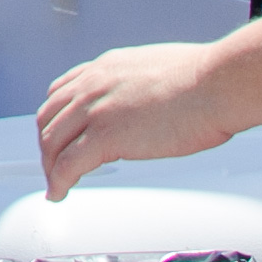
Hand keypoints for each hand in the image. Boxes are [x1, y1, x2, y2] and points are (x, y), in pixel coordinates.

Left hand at [34, 40, 236, 196]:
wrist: (215, 84)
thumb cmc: (203, 79)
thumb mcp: (156, 69)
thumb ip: (139, 85)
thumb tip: (148, 101)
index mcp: (105, 68)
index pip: (61, 92)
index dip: (55, 117)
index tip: (57, 133)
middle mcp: (93, 85)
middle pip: (48, 118)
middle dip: (47, 145)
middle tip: (52, 164)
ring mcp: (95, 110)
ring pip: (52, 142)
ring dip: (50, 167)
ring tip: (55, 184)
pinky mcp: (105, 137)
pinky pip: (68, 165)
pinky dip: (58, 182)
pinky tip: (59, 193)